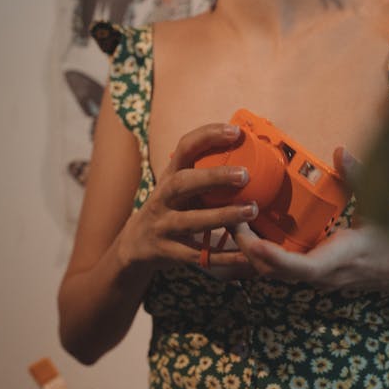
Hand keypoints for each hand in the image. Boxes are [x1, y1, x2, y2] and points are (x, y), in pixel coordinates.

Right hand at [117, 123, 258, 270]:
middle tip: (245, 175)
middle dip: (213, 177)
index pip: (184, 148)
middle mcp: (161, 198)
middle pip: (182, 183)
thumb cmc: (171, 208)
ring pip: (191, 221)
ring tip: (252, 210)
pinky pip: (198, 255)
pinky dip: (224, 256)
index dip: (207, 137)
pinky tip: (247, 254)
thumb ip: (204, 173)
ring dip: (223, 215)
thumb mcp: (178, 186)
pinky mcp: (167, 252)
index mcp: (169, 176)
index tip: (235, 132)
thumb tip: (248, 150)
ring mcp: (162, 226)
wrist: (136, 244)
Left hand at [231, 148, 388, 292]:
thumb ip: (359, 177)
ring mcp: (314, 279)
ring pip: (271, 274)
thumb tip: (340, 151)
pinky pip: (277, 270)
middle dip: (247, 249)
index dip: (274, 258)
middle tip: (227, 217)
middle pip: (273, 273)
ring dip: (248, 253)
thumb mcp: (382, 205)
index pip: (301, 268)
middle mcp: (321, 275)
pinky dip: (258, 255)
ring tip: (228, 223)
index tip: (252, 240)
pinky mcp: (310, 275)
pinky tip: (245, 233)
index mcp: (338, 259)